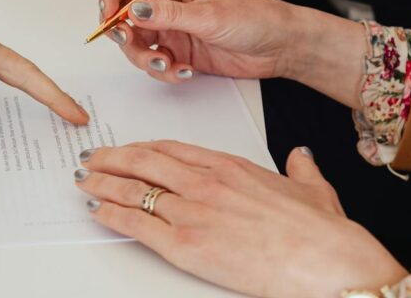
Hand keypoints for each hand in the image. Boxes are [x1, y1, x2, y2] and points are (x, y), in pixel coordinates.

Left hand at [75, 142, 407, 297]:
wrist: (326, 261)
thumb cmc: (321, 232)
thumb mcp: (313, 188)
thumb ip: (300, 169)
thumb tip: (299, 157)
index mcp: (230, 165)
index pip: (172, 148)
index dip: (143, 147)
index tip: (128, 148)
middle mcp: (206, 182)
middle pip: (144, 162)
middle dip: (111, 159)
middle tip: (92, 157)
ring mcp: (193, 212)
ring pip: (133, 189)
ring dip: (102, 183)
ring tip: (84, 180)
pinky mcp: (186, 245)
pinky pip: (137, 224)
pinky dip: (112, 214)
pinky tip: (97, 211)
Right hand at [97, 0, 366, 107]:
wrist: (280, 47)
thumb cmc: (254, 17)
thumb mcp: (209, 14)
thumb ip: (169, 15)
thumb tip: (133, 11)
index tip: (108, 17)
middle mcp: (166, 1)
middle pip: (123, 15)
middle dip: (123, 34)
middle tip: (133, 45)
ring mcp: (171, 27)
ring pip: (136, 43)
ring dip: (145, 58)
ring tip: (167, 65)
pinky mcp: (178, 51)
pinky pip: (155, 63)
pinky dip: (163, 71)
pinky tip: (185, 72)